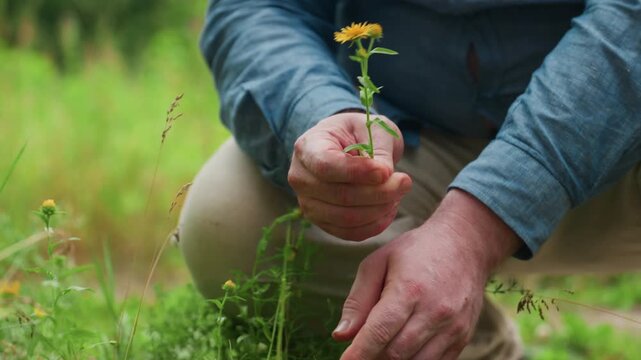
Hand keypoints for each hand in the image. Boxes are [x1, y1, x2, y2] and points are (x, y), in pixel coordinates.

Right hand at [288, 112, 410, 240]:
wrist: (344, 145)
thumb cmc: (357, 133)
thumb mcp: (371, 128)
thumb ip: (379, 150)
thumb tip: (385, 177)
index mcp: (307, 147)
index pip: (326, 166)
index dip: (358, 172)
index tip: (386, 171)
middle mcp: (301, 178)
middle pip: (339, 195)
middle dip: (379, 192)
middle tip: (405, 182)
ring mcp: (308, 204)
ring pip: (346, 218)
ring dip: (379, 209)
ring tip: (398, 193)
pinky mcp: (322, 222)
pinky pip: (350, 232)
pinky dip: (375, 224)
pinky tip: (389, 208)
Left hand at [332, 190, 520, 358]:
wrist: (465, 245)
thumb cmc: (415, 252)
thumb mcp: (378, 263)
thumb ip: (358, 300)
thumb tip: (341, 336)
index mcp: (409, 289)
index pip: (380, 331)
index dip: (360, 353)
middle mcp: (435, 311)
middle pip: (396, 353)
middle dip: (373, 357)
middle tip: (362, 349)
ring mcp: (453, 327)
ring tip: (381, 347)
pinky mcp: (463, 337)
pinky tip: (403, 347)